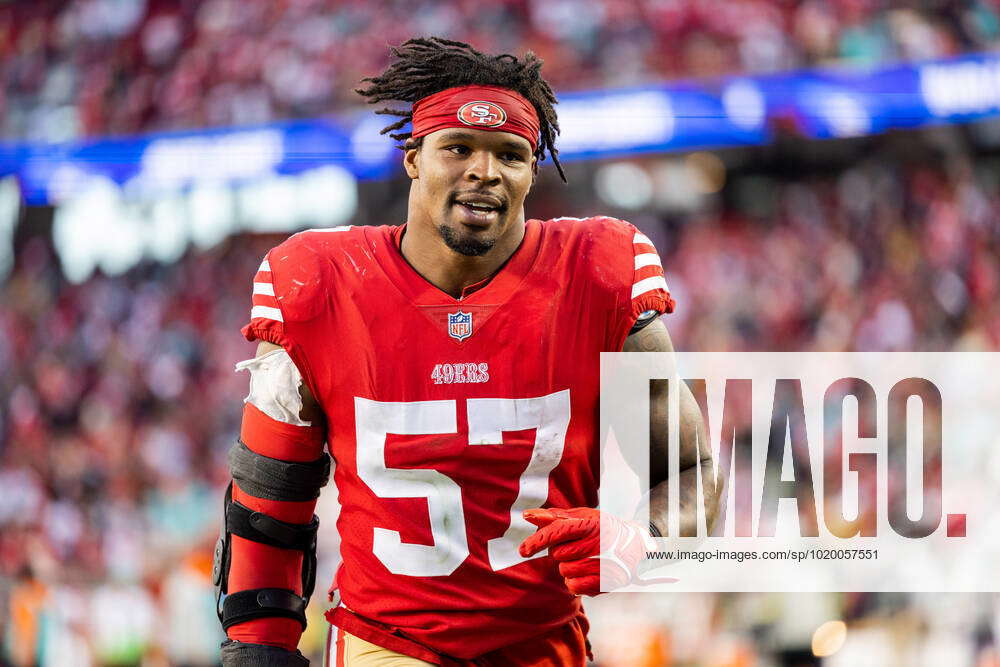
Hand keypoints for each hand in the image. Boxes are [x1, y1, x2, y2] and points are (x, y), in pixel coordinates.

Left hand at [518, 507, 676, 595]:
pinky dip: (574, 583)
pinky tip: (584, 574)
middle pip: (558, 554)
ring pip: (565, 571)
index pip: (557, 532)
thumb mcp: (581, 517)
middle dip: (560, 552)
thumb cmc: (601, 528)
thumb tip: (527, 515)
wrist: (636, 543)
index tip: (522, 551)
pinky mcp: (610, 581)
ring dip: (567, 568)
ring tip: (582, 560)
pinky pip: (574, 586)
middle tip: (576, 548)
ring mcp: (606, 562)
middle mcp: (600, 541)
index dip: (537, 542)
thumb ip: (553, 517)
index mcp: (590, 523)